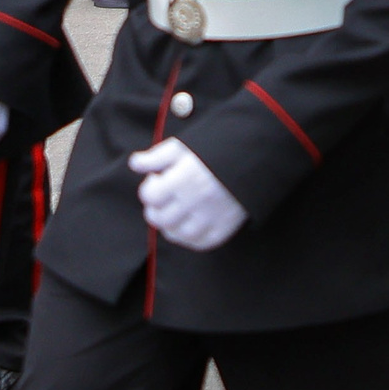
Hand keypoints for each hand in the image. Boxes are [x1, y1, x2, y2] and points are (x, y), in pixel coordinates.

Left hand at [132, 139, 247, 251]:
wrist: (254, 157)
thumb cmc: (215, 149)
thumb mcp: (184, 146)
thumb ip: (157, 156)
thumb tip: (134, 164)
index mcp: (184, 178)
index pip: (150, 196)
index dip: (149, 188)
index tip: (158, 181)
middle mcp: (195, 200)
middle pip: (160, 218)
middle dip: (156, 208)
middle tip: (165, 198)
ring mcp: (211, 217)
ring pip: (177, 234)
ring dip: (170, 225)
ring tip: (175, 212)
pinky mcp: (225, 227)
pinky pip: (200, 243)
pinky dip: (190, 238)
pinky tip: (189, 225)